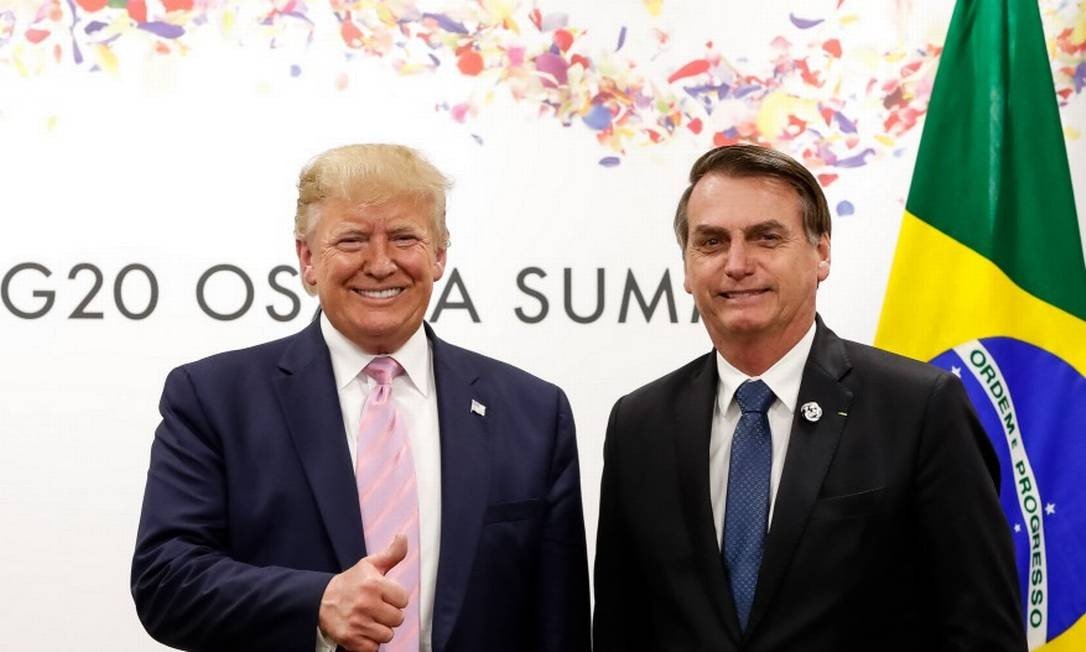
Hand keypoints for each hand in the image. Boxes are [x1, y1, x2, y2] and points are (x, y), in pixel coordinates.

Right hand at [318, 535, 409, 651]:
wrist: (319, 601)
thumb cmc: (350, 583)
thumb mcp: (369, 565)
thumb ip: (391, 554)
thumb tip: (403, 536)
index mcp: (373, 584)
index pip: (403, 600)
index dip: (395, 598)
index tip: (384, 596)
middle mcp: (365, 604)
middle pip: (398, 619)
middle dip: (389, 615)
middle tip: (377, 609)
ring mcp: (357, 623)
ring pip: (387, 635)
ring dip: (380, 630)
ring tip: (369, 620)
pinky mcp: (350, 639)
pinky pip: (374, 648)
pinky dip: (370, 643)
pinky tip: (363, 631)